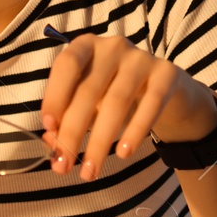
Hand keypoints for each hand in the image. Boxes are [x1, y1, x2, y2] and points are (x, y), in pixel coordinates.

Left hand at [40, 33, 216, 180]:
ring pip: (117, 102)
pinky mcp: (167, 74)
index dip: (55, 96)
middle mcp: (113, 46)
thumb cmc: (113, 94)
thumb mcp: (87, 104)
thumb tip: (51, 143)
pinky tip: (123, 153)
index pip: (66, 65)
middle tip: (64, 165)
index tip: (49, 128)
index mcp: (86, 46)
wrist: (165, 90)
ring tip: (90, 171)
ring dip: (100, 141)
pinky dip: (135, 131)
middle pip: (89, 90)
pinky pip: (150, 104)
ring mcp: (141, 58)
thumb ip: (67, 119)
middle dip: (73, 132)